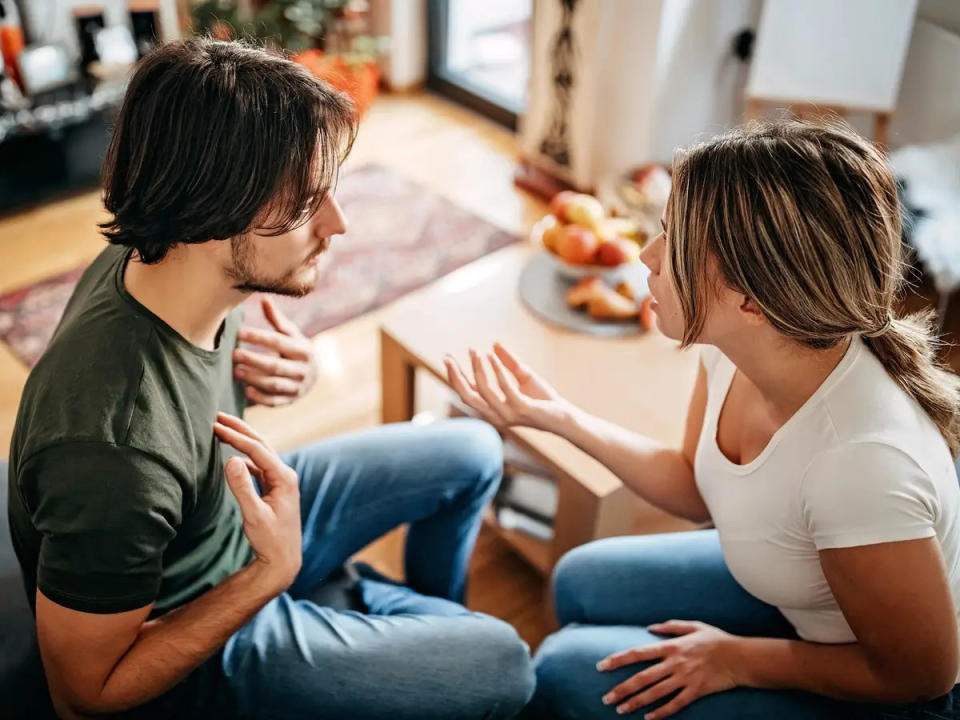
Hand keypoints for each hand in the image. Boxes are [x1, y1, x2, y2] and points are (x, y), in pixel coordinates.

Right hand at [214, 412, 301, 589]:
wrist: (283, 559)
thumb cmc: (270, 540)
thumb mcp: (253, 515)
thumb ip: (242, 488)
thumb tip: (231, 459)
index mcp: (284, 478)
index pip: (257, 450)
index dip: (236, 436)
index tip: (215, 426)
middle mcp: (286, 475)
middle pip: (261, 444)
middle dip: (240, 429)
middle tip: (218, 416)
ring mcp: (281, 480)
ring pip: (259, 454)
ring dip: (242, 440)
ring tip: (222, 429)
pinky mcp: (275, 487)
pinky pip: (258, 466)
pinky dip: (245, 457)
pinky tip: (233, 456)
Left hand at [234, 298, 317, 406]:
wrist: (313, 375)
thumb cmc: (296, 349)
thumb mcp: (291, 334)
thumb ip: (277, 320)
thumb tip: (264, 299)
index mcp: (304, 350)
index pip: (279, 342)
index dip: (259, 337)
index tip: (239, 332)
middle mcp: (303, 369)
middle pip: (275, 365)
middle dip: (254, 359)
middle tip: (234, 354)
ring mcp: (298, 387)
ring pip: (274, 384)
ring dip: (254, 378)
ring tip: (236, 371)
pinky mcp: (291, 400)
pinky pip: (275, 401)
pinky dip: (261, 398)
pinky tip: (246, 390)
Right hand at [443, 343, 574, 432]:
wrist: (564, 417)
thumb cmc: (543, 400)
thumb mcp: (524, 377)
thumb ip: (509, 362)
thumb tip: (495, 344)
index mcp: (492, 409)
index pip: (467, 393)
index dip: (455, 376)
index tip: (448, 358)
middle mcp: (495, 415)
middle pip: (467, 395)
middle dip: (455, 376)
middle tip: (447, 357)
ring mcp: (507, 414)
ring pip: (483, 391)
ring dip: (476, 369)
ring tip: (474, 352)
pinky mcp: (521, 409)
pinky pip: (505, 388)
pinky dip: (496, 371)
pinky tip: (491, 356)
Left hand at [597, 621, 742, 718]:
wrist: (741, 657)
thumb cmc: (717, 639)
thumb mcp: (693, 625)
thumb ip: (670, 626)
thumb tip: (649, 628)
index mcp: (672, 646)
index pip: (638, 653)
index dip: (618, 659)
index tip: (602, 665)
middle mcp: (675, 663)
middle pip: (642, 678)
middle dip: (622, 688)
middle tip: (606, 698)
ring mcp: (685, 679)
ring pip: (655, 693)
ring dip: (636, 702)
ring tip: (620, 710)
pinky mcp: (696, 692)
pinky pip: (675, 704)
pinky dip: (661, 712)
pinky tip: (648, 718)